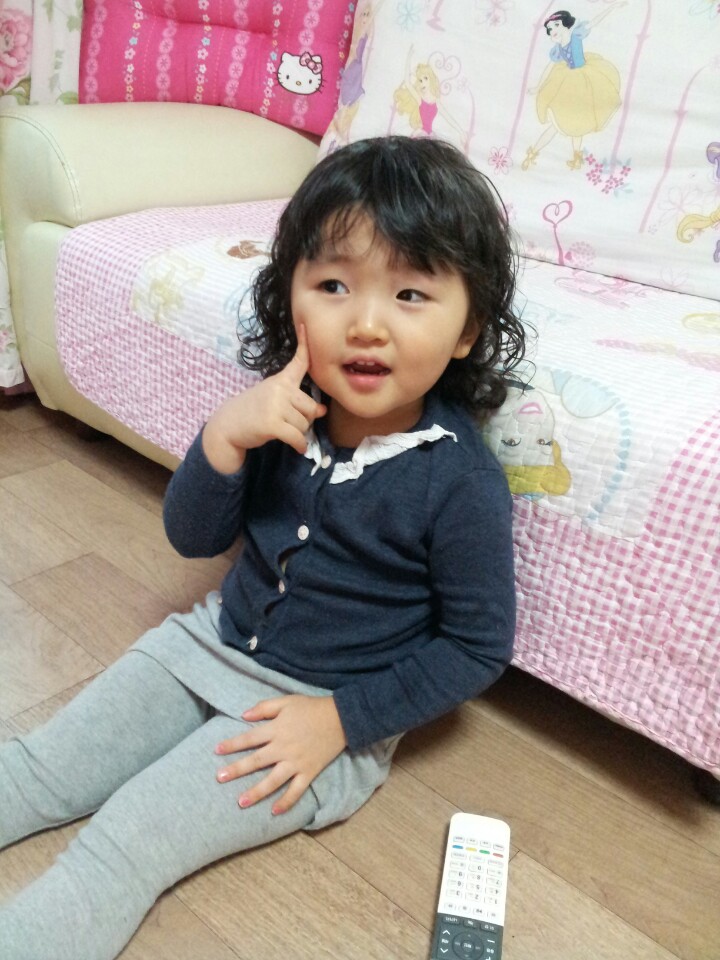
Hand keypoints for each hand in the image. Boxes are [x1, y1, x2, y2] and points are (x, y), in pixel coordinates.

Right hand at [202, 324, 326, 473]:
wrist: (227, 426)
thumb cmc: (253, 412)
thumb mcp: (274, 400)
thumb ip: (298, 402)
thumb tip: (323, 410)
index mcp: (280, 380)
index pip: (297, 362)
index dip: (304, 345)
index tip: (305, 327)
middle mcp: (279, 389)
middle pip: (311, 407)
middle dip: (306, 420)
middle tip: (291, 423)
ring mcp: (275, 405)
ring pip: (305, 424)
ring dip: (299, 433)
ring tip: (284, 432)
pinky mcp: (272, 424)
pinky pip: (297, 436)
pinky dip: (300, 445)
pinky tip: (298, 448)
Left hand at [214, 695, 346, 813]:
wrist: (341, 718)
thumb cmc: (311, 708)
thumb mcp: (286, 701)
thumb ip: (264, 707)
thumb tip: (243, 715)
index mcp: (276, 729)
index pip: (249, 738)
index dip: (232, 744)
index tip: (216, 750)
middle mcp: (283, 748)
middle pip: (256, 761)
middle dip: (236, 770)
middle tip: (219, 778)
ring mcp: (296, 763)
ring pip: (273, 781)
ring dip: (256, 792)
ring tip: (241, 802)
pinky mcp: (309, 772)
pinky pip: (296, 791)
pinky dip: (286, 802)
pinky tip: (274, 812)